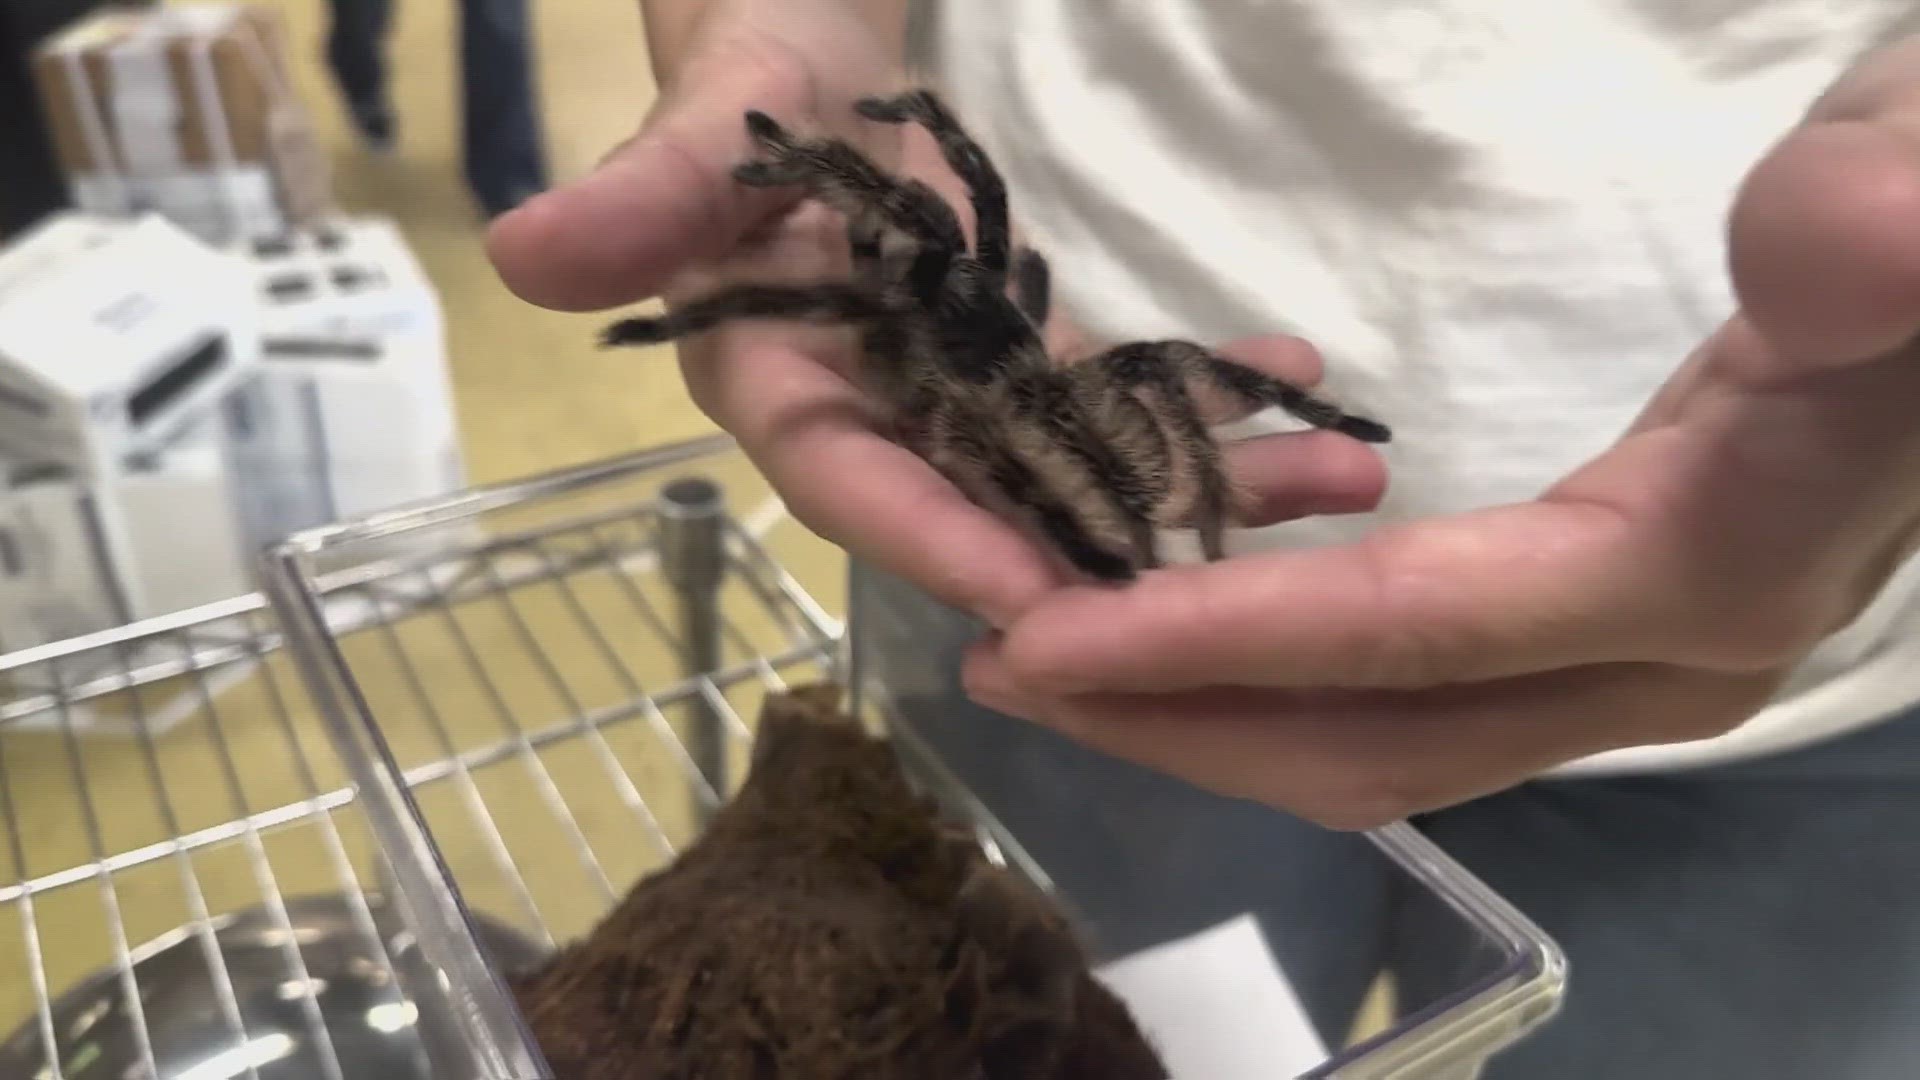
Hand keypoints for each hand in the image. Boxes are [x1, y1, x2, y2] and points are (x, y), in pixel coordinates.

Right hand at [486, 0, 1379, 626]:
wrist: (806, 39)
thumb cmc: (744, 72)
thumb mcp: (698, 126)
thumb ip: (640, 200)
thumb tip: (523, 256)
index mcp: (776, 386)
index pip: (856, 486)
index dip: (944, 544)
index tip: (1051, 603)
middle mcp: (876, 411)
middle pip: (990, 499)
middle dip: (1111, 547)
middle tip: (1245, 588)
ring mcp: (958, 385)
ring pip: (1074, 454)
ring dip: (1198, 476)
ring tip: (1330, 484)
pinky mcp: (1020, 344)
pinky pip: (1113, 381)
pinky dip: (1200, 389)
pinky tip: (1300, 380)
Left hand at [963, 36, 1919, 829]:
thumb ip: (1886, 223)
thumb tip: (1831, 255)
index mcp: (1707, 567)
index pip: (1417, 633)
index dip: (1222, 643)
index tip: (1047, 633)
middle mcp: (1663, 668)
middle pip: (1375, 742)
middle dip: (1174, 719)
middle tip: (1000, 662)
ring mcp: (1634, 672)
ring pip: (1387, 743)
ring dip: (1209, 714)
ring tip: (1055, 656)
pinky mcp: (1605, 641)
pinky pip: (1411, 697)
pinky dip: (1280, 675)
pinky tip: (1188, 615)